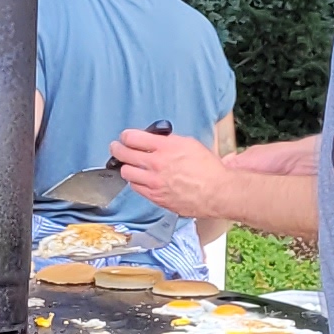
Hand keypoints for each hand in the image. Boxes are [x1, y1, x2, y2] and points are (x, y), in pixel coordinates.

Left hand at [110, 127, 228, 217]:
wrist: (217, 192)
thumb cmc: (208, 168)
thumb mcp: (189, 144)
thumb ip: (168, 141)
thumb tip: (154, 140)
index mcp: (165, 147)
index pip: (132, 138)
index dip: (126, 136)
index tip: (125, 137)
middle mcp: (156, 164)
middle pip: (123, 154)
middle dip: (117, 149)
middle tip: (116, 148)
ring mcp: (154, 183)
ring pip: (126, 173)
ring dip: (127, 167)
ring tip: (130, 165)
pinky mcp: (155, 197)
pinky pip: (136, 188)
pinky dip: (136, 182)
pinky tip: (141, 179)